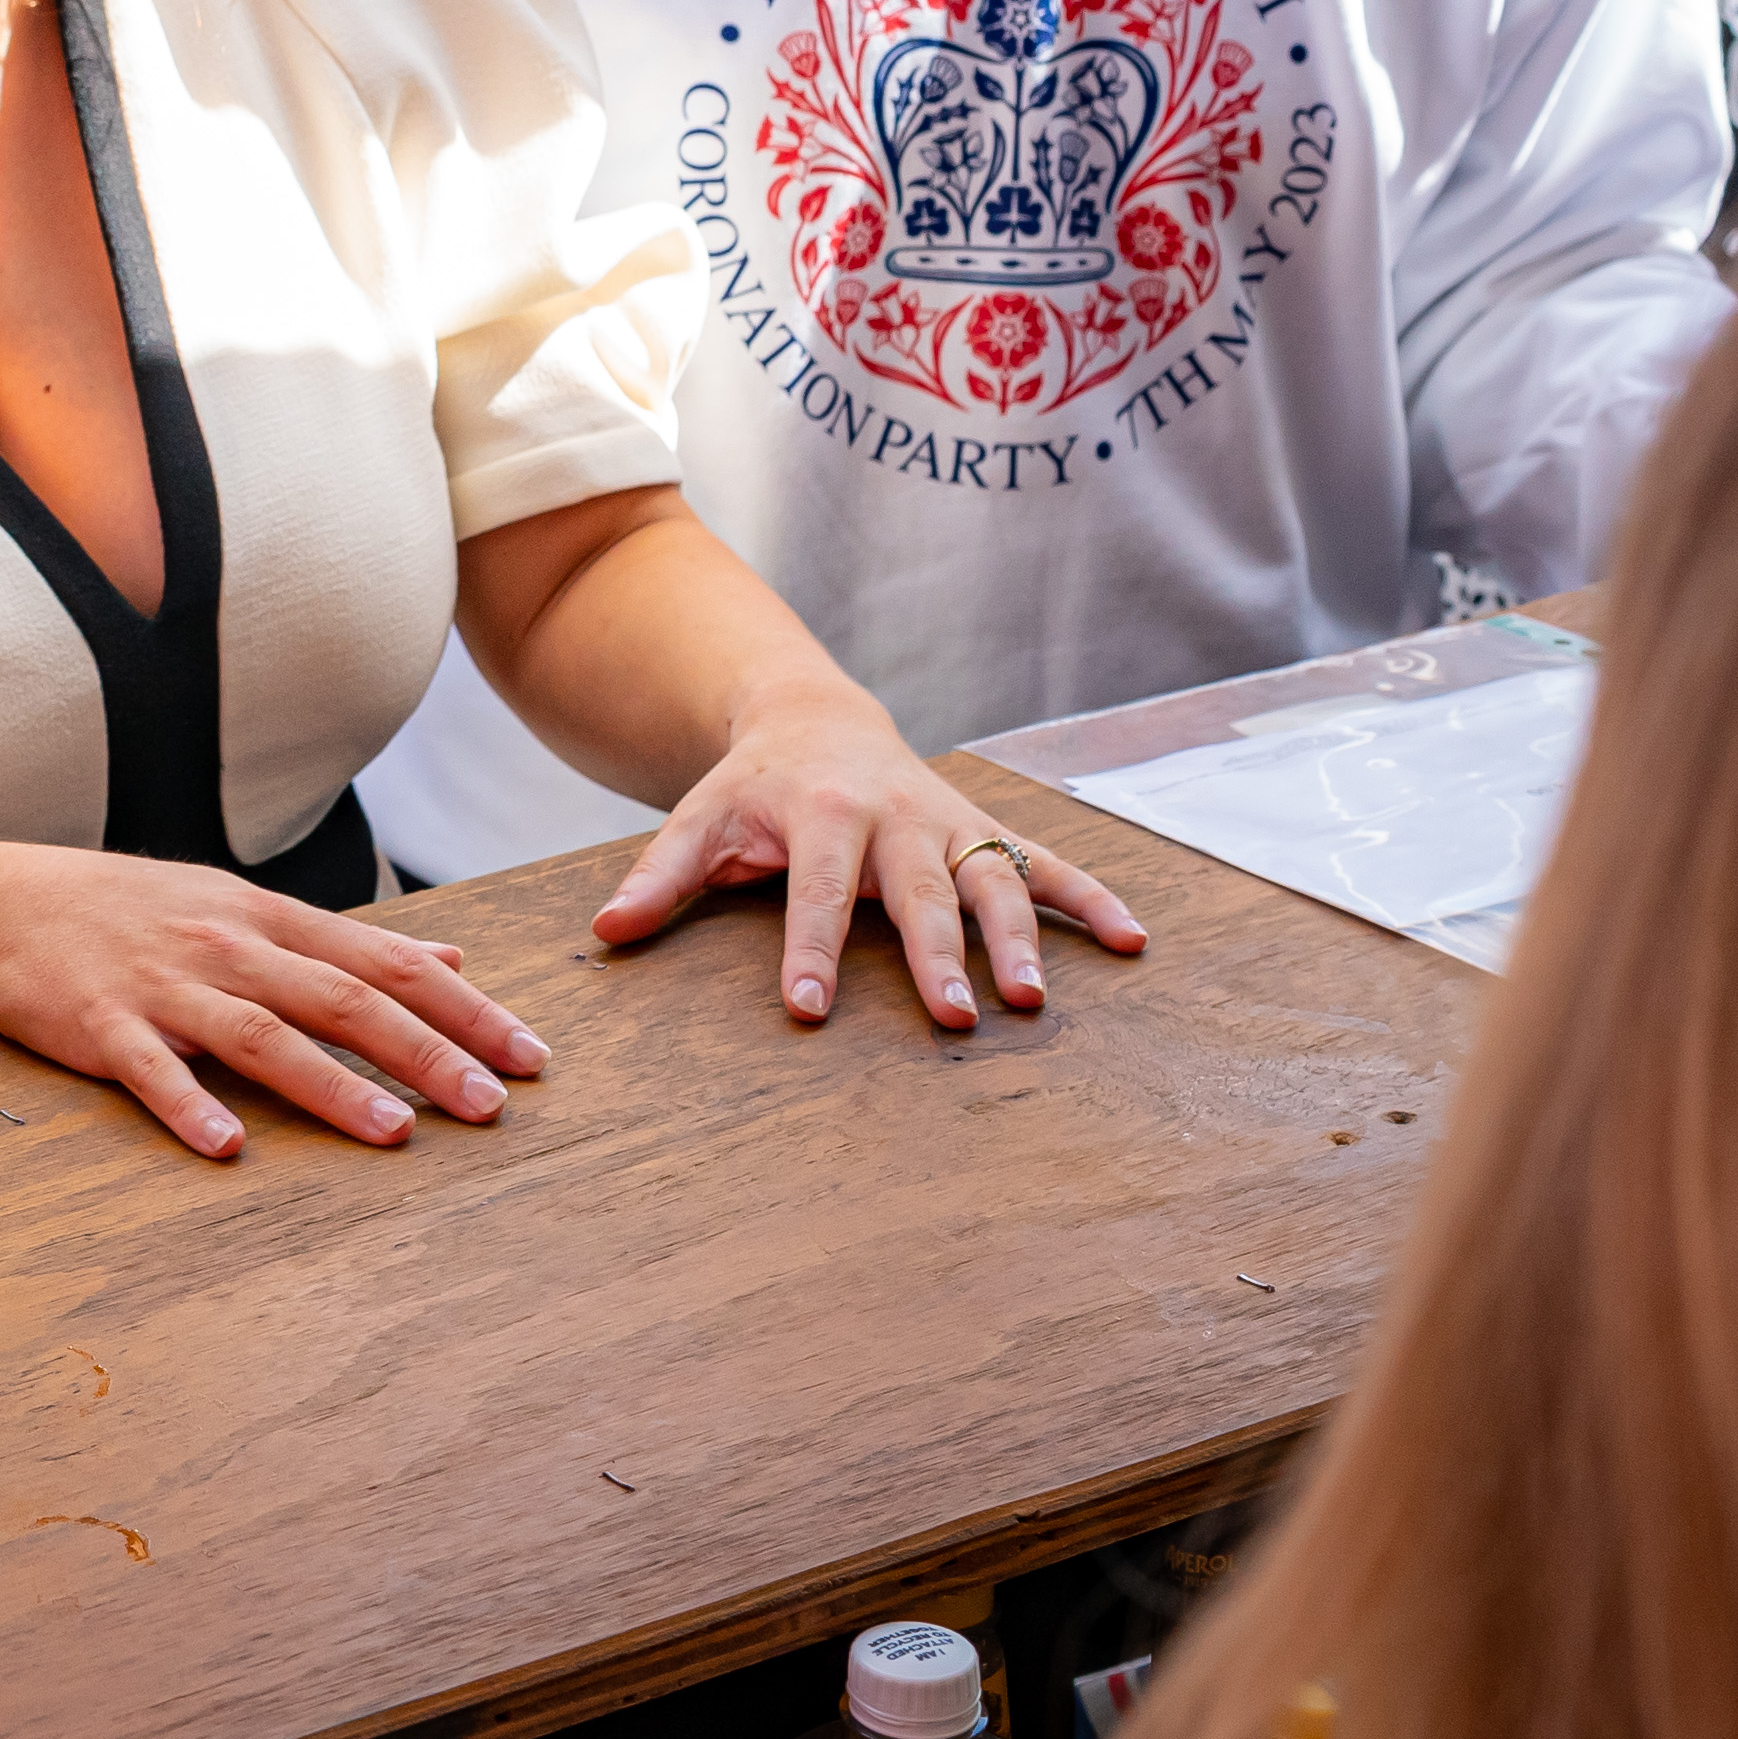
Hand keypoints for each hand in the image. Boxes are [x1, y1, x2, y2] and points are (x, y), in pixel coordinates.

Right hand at [0, 846, 549, 1159]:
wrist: (2, 903)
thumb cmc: (133, 912)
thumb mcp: (242, 908)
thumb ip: (345, 941)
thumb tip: (449, 959)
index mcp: (268, 920)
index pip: (386, 962)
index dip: (463, 1009)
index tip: (529, 1055)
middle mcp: (228, 948)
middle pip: (342, 999)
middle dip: (425, 1052)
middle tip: (492, 1105)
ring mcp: (164, 987)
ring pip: (262, 1035)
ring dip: (332, 1085)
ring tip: (395, 1133)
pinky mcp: (100, 1024)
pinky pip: (150, 1070)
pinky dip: (189, 1106)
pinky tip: (227, 1147)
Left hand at [591, 682, 1146, 1025]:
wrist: (813, 718)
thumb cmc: (753, 786)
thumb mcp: (700, 819)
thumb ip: (659, 876)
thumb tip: (604, 934)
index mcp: (822, 816)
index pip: (815, 893)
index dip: (811, 951)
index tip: (808, 1011)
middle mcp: (895, 817)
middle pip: (919, 894)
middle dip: (937, 958)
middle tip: (954, 1020)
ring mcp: (949, 823)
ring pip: (991, 882)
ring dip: (1019, 939)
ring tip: (1033, 998)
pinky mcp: (984, 830)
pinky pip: (1044, 865)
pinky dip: (1090, 900)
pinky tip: (1132, 942)